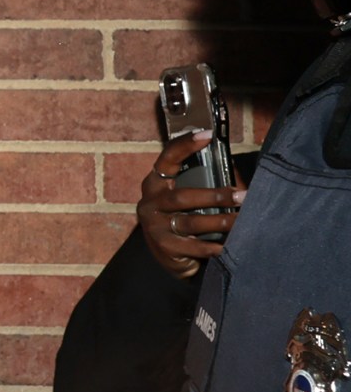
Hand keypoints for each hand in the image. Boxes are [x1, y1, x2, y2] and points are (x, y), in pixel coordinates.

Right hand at [137, 131, 243, 277]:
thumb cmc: (186, 219)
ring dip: (219, 221)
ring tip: (240, 221)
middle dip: (215, 196)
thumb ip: (210, 183)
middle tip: (242, 196)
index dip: (185, 145)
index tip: (207, 134)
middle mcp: (150, 202)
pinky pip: (191, 246)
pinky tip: (226, 247)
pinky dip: (211, 247)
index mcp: (156, 184)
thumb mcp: (193, 199)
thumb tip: (236, 170)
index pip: (167, 159)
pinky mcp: (162, 247)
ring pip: (189, 222)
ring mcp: (154, 226)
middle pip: (182, 197)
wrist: (171, 257)